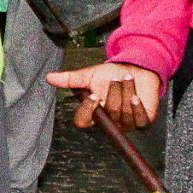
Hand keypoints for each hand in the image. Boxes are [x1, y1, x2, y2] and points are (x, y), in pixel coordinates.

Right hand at [47, 59, 161, 130]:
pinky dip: (137, 108)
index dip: (87, 111)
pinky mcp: (143, 121)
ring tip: (127, 79)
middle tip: (116, 79)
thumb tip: (49, 77)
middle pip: (108, 115)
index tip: (93, 95)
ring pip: (124, 114)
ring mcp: (126, 124)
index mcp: (93, 113)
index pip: (83, 121)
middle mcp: (108, 122)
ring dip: (126, 92)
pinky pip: (140, 120)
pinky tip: (136, 96)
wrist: (136, 68)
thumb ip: (70, 79)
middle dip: (113, 93)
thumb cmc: (111, 74)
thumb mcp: (89, 75)